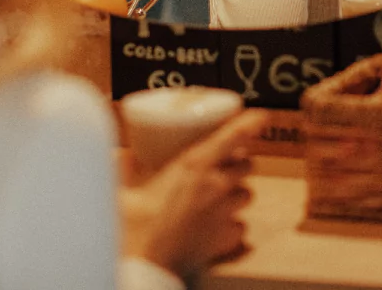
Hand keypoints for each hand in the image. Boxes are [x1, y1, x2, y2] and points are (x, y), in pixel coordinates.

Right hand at [120, 110, 268, 277]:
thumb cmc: (133, 228)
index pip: (231, 137)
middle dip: (237, 162)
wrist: (146, 267)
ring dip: (236, 192)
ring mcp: (225, 213)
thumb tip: (121, 155)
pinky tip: (215, 226)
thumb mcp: (123, 191)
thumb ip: (124, 169)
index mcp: (194, 166)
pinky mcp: (227, 239)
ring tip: (218, 196)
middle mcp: (216, 186)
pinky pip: (241, 226)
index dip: (249, 123)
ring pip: (247, 194)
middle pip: (246, 164)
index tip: (260, 116)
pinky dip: (232, 224)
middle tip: (221, 164)